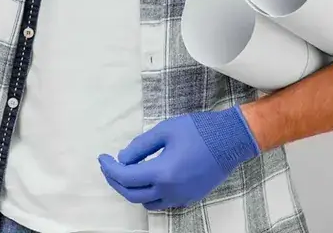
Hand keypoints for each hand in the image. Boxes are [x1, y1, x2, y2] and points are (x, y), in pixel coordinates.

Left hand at [97, 108, 259, 210]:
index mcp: (162, 173)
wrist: (231, 140)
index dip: (110, 168)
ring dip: (132, 190)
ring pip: (147, 203)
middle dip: (115, 181)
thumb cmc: (199, 131)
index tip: (102, 157)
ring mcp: (181, 197)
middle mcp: (170, 190)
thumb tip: (123, 158)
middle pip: (132, 194)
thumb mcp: (165, 130)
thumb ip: (140, 146)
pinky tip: (147, 177)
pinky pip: (162, 202)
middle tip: (108, 166)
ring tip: (126, 171)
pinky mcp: (190, 198)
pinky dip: (149, 194)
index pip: (126, 177)